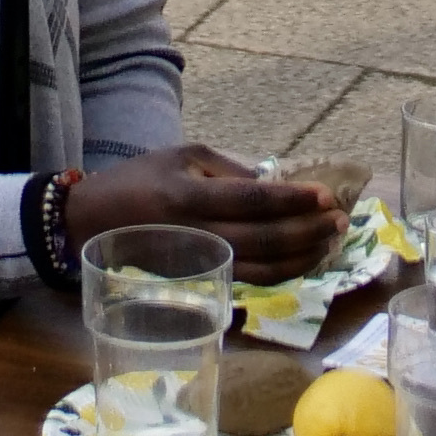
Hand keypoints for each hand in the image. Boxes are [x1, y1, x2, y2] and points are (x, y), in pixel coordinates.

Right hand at [71, 147, 344, 274]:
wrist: (96, 224)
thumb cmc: (140, 180)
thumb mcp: (181, 154)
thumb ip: (228, 169)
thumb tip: (272, 185)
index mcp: (189, 195)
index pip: (252, 201)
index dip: (292, 200)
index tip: (324, 195)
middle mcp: (197, 234)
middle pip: (264, 239)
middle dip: (308, 231)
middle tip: (340, 220)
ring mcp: (200, 264)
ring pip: (262, 269)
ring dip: (303, 257)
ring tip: (331, 241)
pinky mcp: (201, 281)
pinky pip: (250, 281)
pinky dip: (283, 273)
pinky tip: (305, 260)